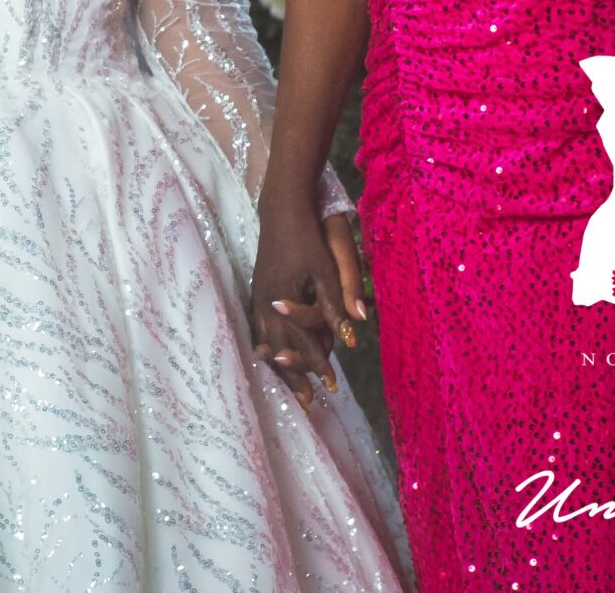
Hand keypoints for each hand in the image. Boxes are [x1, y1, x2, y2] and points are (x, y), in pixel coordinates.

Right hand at [249, 197, 365, 403]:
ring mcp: (258, 296)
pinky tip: (271, 355)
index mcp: (282, 298)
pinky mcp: (257, 290)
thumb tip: (357, 331)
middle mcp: (265, 302)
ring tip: (290, 389)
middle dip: (294, 376)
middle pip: (279, 347)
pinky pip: (260, 327)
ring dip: (279, 365)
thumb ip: (338, 301)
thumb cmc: (307, 237)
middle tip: (308, 403)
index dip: (317, 365)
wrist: (281, 210)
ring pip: (267, 340)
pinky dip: (267, 345)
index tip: (332, 388)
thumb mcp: (326, 268)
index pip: (301, 341)